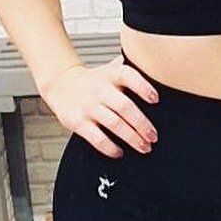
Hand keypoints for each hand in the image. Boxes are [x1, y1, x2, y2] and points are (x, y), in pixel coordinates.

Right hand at [41, 56, 159, 158]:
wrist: (61, 84)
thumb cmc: (93, 80)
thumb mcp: (111, 69)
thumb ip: (131, 69)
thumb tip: (159, 69)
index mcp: (111, 75)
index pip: (128, 76)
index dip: (143, 87)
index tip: (155, 99)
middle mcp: (100, 90)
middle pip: (125, 106)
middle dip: (142, 124)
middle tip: (153, 136)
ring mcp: (89, 106)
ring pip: (114, 124)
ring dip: (132, 138)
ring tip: (144, 146)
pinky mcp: (79, 122)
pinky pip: (97, 138)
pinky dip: (110, 148)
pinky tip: (120, 152)